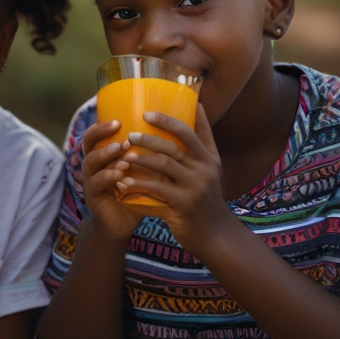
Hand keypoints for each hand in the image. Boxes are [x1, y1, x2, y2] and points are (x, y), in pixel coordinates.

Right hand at [80, 120, 143, 240]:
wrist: (121, 225)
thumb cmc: (135, 194)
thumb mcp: (144, 172)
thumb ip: (153, 157)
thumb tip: (180, 138)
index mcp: (104, 154)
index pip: (98, 132)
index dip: (105, 125)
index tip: (120, 118)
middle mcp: (93, 164)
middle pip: (88, 141)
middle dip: (101, 132)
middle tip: (118, 127)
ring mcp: (90, 180)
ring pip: (90, 161)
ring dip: (106, 153)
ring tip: (121, 149)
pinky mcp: (92, 197)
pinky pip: (96, 183)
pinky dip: (108, 176)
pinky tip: (120, 175)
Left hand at [118, 105, 231, 251]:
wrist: (216, 234)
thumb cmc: (208, 197)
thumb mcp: (213, 167)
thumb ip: (203, 140)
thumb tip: (195, 105)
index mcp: (209, 158)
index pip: (188, 132)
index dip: (167, 121)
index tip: (146, 113)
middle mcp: (203, 170)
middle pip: (171, 148)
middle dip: (147, 139)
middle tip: (129, 135)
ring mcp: (194, 188)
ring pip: (162, 167)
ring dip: (140, 160)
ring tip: (123, 157)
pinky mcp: (183, 206)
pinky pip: (156, 191)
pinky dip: (139, 185)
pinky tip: (124, 183)